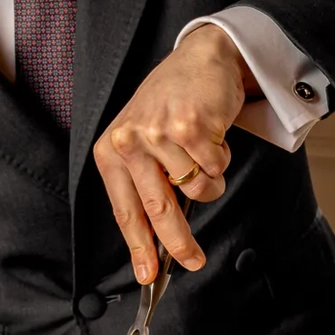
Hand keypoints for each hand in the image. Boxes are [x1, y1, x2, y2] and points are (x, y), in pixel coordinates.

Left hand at [93, 24, 259, 283]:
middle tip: (194, 261)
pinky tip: (213, 136)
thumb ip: (146, 185)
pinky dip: (222, 159)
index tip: (148, 275)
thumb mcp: (142, 142)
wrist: (199, 59)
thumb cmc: (170, 105)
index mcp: (111, 151)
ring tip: (203, 153)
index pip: (125, 211)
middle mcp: (130, 142)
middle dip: (179, 242)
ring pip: (197, 189)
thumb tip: (159, 239)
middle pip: (159, 210)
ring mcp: (160, 133)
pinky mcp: (191, 126)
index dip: (139, 247)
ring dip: (210, 180)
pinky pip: (216, 168)